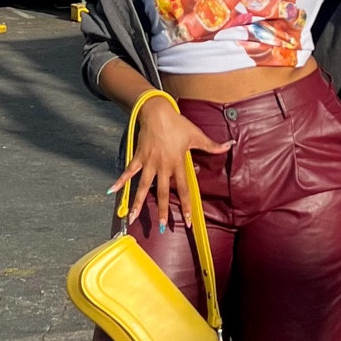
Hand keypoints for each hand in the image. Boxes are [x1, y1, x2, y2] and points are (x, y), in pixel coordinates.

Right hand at [110, 101, 229, 235]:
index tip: (187, 221)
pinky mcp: (138, 157)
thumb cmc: (177, 124)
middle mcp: (162, 166)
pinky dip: (120, 181)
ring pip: (143, 187)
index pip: (183, 189)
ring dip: (138, 203)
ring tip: (133, 218)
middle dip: (163, 211)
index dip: (185, 205)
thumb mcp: (196, 135)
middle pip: (163, 193)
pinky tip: (112, 191)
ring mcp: (149, 163)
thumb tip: (228, 146)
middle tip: (162, 228)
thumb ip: (211, 145)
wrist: (157, 112)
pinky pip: (128, 171)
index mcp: (177, 163)